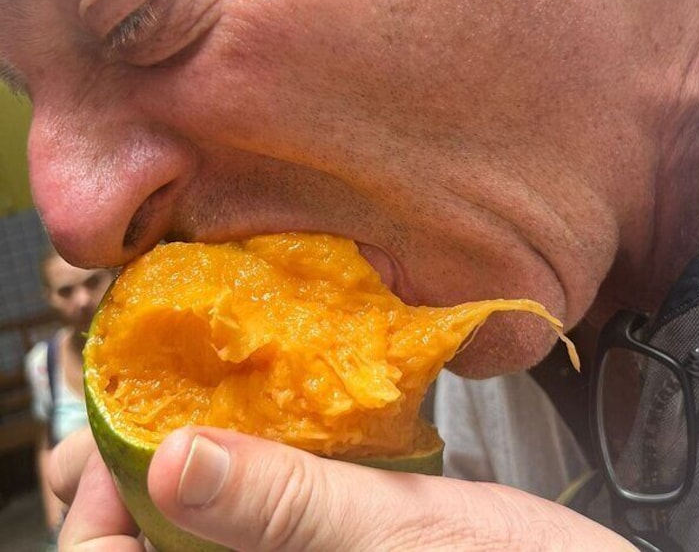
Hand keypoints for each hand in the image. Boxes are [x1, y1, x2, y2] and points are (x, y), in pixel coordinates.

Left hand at [53, 426, 634, 550]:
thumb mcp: (393, 538)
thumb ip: (285, 507)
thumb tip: (171, 460)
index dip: (94, 506)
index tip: (117, 422)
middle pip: (153, 535)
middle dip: (144, 456)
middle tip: (161, 379)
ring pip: (210, 511)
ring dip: (200, 443)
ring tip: (209, 374)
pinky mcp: (333, 539)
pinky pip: (267, 497)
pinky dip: (258, 446)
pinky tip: (274, 398)